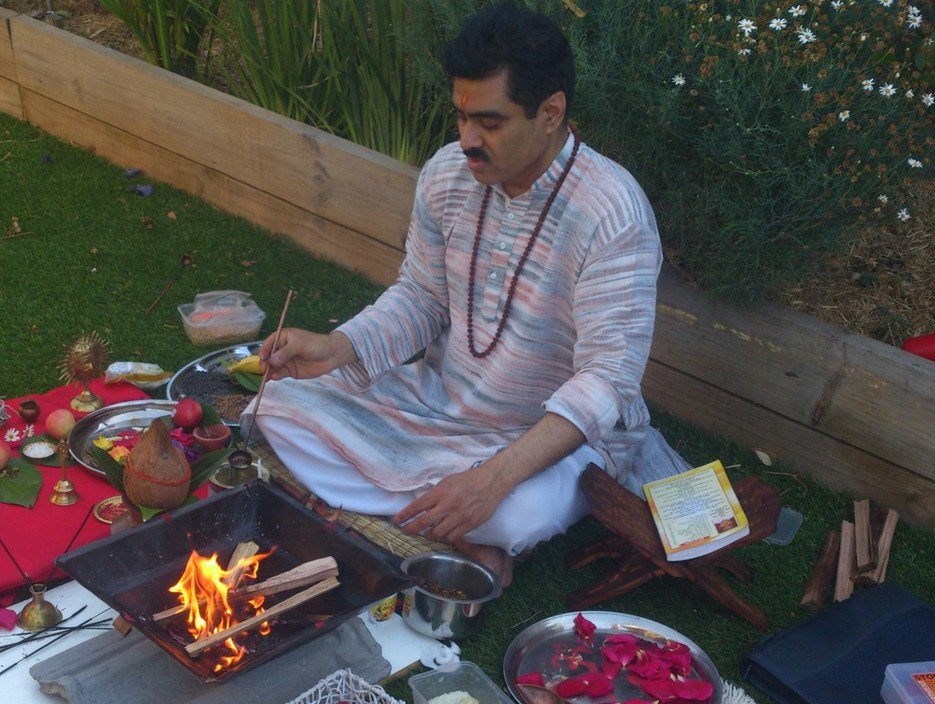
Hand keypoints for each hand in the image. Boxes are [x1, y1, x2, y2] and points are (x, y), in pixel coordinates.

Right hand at [259, 328, 357, 379]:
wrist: (332, 355)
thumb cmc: (316, 344)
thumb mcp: (300, 345)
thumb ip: (285, 352)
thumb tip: (271, 360)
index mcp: (283, 338)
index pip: (269, 343)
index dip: (264, 350)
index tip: (262, 358)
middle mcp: (282, 349)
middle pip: (268, 356)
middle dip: (264, 362)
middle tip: (263, 368)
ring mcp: (285, 361)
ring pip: (272, 366)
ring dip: (268, 371)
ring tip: (266, 375)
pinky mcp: (290, 371)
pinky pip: (279, 373)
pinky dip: (275, 376)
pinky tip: (274, 377)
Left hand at [395, 463, 509, 544]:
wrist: (490, 483)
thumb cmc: (468, 480)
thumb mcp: (447, 481)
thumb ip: (435, 494)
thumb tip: (422, 506)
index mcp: (440, 492)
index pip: (417, 506)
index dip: (405, 515)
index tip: (396, 520)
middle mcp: (447, 506)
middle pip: (423, 523)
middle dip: (411, 528)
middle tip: (405, 530)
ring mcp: (458, 517)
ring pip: (437, 533)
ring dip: (428, 535)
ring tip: (426, 533)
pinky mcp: (469, 525)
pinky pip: (452, 537)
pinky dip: (445, 537)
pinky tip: (443, 534)